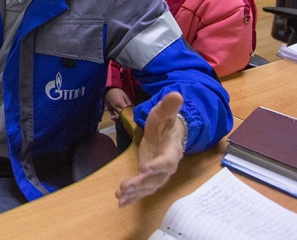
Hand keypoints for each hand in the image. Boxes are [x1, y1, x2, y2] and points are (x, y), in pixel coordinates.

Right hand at [105, 88, 132, 120]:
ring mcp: (111, 109)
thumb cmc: (118, 92)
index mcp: (120, 103)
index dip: (129, 115)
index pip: (126, 112)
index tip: (132, 117)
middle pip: (121, 116)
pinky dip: (116, 117)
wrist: (109, 89)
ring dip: (120, 119)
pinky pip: (112, 115)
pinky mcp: (109, 109)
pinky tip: (119, 118)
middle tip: (129, 120)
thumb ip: (129, 103)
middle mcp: (115, 107)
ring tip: (124, 120)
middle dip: (125, 118)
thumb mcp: (125, 96)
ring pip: (116, 117)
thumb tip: (132, 109)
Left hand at [116, 91, 184, 207]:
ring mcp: (158, 174)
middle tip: (127, 187)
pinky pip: (143, 190)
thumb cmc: (166, 123)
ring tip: (121, 196)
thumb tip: (176, 94)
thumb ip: (168, 106)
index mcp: (171, 150)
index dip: (157, 166)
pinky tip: (120, 202)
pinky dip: (132, 197)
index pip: (166, 160)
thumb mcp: (164, 113)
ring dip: (135, 193)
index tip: (146, 169)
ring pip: (148, 187)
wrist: (170, 134)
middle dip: (141, 183)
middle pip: (155, 178)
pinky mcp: (150, 178)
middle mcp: (166, 166)